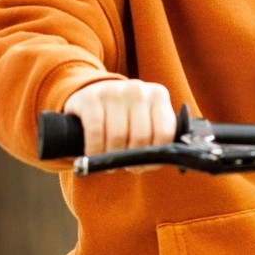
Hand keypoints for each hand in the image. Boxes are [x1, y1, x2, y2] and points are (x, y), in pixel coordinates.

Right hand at [62, 76, 176, 153]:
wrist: (92, 99)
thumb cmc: (124, 117)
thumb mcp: (146, 120)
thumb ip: (157, 137)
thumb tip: (157, 161)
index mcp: (158, 95)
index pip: (164, 132)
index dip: (154, 156)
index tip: (144, 164)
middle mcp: (138, 89)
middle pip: (140, 136)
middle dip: (132, 158)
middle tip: (124, 165)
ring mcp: (113, 90)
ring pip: (118, 136)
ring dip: (111, 156)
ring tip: (108, 161)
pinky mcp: (90, 97)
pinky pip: (96, 131)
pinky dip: (94, 149)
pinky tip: (93, 154)